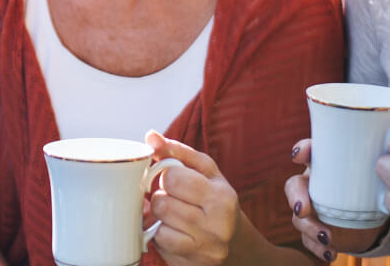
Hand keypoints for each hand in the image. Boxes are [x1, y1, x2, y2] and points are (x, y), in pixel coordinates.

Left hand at [144, 130, 238, 265]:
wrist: (239, 245)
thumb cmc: (217, 201)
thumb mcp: (206, 173)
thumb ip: (178, 152)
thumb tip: (151, 136)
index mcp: (222, 197)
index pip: (172, 177)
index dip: (166, 175)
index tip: (173, 179)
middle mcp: (217, 226)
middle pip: (161, 203)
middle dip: (161, 197)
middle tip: (173, 198)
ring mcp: (205, 250)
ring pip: (158, 225)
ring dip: (160, 218)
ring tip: (174, 215)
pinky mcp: (192, 265)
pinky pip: (160, 245)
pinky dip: (161, 236)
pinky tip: (175, 232)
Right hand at [284, 138, 389, 261]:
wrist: (379, 213)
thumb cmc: (377, 179)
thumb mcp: (384, 162)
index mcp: (327, 163)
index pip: (308, 151)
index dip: (301, 150)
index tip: (299, 155)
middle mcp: (315, 184)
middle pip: (294, 186)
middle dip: (295, 197)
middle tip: (304, 208)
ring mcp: (316, 209)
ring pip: (298, 217)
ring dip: (309, 228)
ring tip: (327, 237)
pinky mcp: (320, 230)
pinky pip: (309, 241)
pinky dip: (317, 249)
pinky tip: (331, 253)